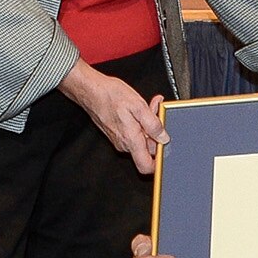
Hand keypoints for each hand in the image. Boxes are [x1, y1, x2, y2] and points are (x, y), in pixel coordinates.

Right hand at [60, 59, 167, 174]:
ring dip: (149, 124)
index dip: (158, 164)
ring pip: (143, 137)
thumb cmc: (110, 96)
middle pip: (148, 148)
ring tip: (149, 107)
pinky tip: (141, 109)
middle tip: (158, 114)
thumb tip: (164, 138)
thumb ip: (153, 125)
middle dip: (157, 131)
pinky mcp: (117, 133)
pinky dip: (141, 121)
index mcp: (131, 140)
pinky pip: (135, 132)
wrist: (91, 90)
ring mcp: (120, 139)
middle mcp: (124, 143)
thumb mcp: (138, 106)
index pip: (146, 166)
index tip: (166, 151)